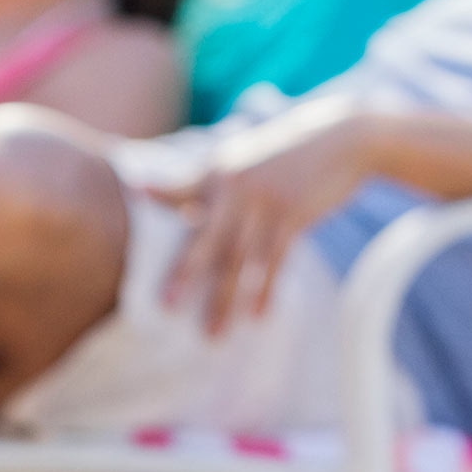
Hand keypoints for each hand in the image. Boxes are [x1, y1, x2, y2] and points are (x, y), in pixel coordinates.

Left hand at [151, 104, 380, 333]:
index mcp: (217, 169)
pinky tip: (258, 316)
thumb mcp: (244, 156)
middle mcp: (235, 186)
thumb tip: (175, 203)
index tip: (130, 204)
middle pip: (205, 239)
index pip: (178, 190)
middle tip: (165, 306)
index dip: (155, 197)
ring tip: (213, 333)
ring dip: (226, 300)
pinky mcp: (292, 215)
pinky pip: (274, 261)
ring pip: (239, 260)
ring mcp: (264, 202)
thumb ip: (212, 180)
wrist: (342, 137)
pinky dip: (265, 290)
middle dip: (185, 274)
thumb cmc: (285, 152)